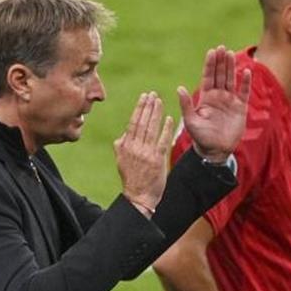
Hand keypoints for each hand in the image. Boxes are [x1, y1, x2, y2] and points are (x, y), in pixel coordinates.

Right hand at [115, 91, 174, 209]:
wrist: (139, 196)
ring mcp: (146, 154)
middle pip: (142, 122)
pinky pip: (162, 141)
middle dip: (148, 106)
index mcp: (125, 146)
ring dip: (156, 113)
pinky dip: (166, 129)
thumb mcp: (121, 160)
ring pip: (151, 129)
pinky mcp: (157, 160)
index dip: (139, 108)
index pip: (133, 122)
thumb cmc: (131, 178)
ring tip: (160, 101)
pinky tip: (169, 119)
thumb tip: (124, 133)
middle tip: (153, 94)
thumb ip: (122, 145)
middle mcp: (134, 148)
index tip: (144, 97)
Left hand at [178, 45, 252, 162]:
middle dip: (221, 62)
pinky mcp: (240, 108)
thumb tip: (179, 88)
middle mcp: (218, 96)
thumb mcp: (190, 121)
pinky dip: (245, 83)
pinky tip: (247, 72)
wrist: (215, 151)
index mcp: (205, 97)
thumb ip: (186, 105)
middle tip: (222, 48)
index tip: (211, 52)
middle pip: (220, 75)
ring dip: (231, 68)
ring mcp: (229, 101)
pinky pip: (244, 93)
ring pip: (231, 80)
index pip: (208, 76)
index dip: (210, 65)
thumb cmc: (200, 137)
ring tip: (231, 54)